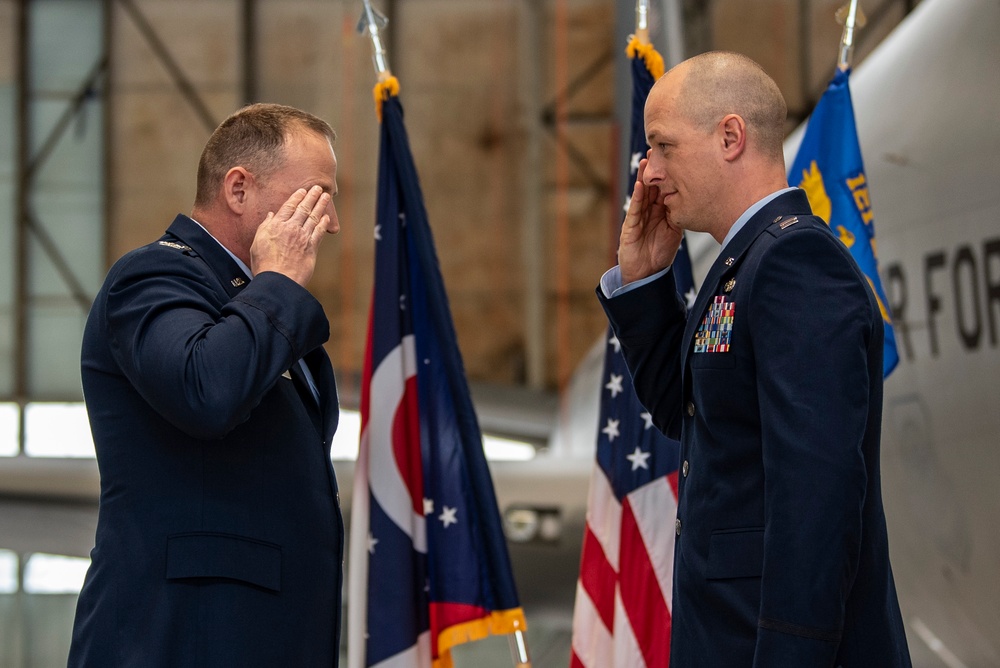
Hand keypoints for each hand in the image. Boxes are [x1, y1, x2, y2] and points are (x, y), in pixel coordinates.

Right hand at [250, 186, 332, 286]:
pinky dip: (323, 224)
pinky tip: (326, 218)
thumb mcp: (257, 243)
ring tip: (326, 196)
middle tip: (318, 187)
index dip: (297, 197)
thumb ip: (265, 227)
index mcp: (276, 226)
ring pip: (313, 217)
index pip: (288, 207)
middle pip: (303, 208)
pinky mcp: (311, 248)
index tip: (302, 190)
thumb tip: (270, 215)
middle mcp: (291, 228)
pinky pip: (319, 232)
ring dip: (320, 205)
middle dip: (311, 196)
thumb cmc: (264, 264)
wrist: (277, 280)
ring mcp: (302, 238)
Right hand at [618, 154, 682, 283]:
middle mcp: (648, 212)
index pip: (663, 189)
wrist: (647, 274)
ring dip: (644, 178)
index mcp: (660, 212)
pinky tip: (640, 185)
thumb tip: (694, 200)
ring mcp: (638, 218)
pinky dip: (637, 197)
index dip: (668, 174)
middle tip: (657, 151)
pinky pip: (634, 209)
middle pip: (652, 187)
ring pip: (642, 194)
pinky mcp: (630, 227)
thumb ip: (679, 215)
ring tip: (647, 161)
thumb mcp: (675, 231)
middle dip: (654, 170)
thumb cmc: (660, 254)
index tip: (673, 157)